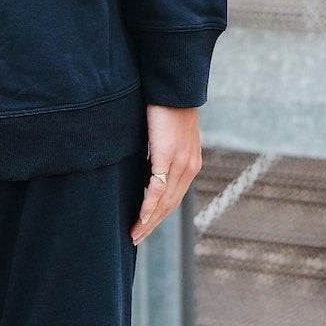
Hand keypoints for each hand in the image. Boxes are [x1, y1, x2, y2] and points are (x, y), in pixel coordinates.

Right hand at [132, 105, 200, 245]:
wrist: (174, 87)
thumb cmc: (167, 107)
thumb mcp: (166, 136)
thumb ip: (160, 154)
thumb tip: (147, 169)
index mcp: (191, 164)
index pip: (175, 198)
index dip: (160, 215)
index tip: (145, 227)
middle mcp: (189, 167)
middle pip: (170, 206)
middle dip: (153, 224)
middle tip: (136, 238)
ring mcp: (181, 163)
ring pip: (164, 202)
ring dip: (149, 221)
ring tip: (134, 233)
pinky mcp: (168, 155)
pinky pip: (157, 188)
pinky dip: (148, 206)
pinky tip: (140, 217)